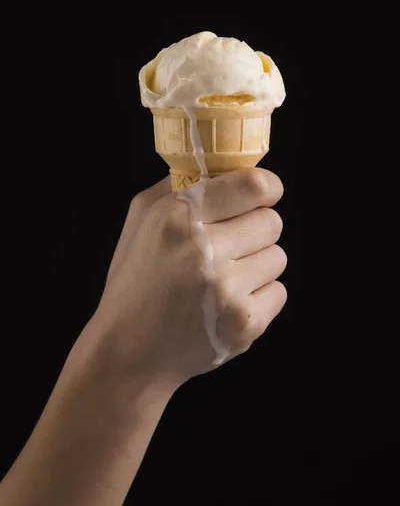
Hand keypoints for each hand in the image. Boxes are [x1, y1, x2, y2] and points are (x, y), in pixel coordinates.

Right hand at [92, 168, 286, 387]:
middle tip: (231, 244)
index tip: (261, 194)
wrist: (130, 351)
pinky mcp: (245, 324)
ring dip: (257, 264)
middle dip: (255, 228)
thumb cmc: (136, 279)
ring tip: (223, 278)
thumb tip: (224, 166)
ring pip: (278, 257)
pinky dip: (259, 296)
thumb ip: (181, 185)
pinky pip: (279, 292)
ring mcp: (227, 291)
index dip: (266, 187)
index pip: (255, 185)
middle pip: (273, 221)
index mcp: (179, 218)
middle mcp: (205, 252)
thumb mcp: (142, 219)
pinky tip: (227, 303)